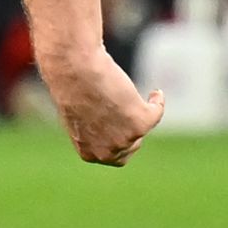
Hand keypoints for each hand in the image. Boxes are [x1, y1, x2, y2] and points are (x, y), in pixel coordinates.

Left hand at [43, 49, 163, 165]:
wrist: (74, 71)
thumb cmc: (71, 87)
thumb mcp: (78, 116)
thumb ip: (93, 128)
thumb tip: (111, 125)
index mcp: (89, 153)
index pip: (114, 156)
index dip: (120, 141)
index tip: (122, 127)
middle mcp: (106, 152)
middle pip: (132, 146)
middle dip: (131, 130)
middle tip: (127, 111)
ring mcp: (124, 139)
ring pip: (143, 127)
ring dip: (142, 111)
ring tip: (136, 95)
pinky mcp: (139, 123)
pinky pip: (156, 113)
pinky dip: (157, 102)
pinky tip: (155, 93)